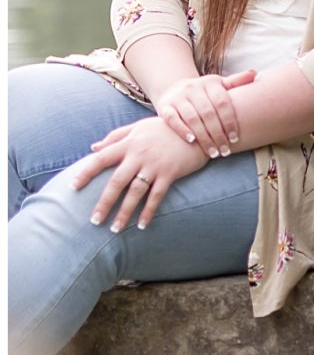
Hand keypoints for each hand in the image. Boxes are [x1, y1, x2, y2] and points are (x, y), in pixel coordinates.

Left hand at [73, 116, 209, 232]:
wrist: (199, 126)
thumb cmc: (166, 127)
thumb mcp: (140, 126)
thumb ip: (116, 136)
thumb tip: (93, 148)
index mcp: (130, 143)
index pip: (101, 158)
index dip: (85, 173)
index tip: (72, 187)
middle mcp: (140, 155)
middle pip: (116, 182)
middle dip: (104, 203)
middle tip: (94, 221)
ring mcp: (155, 165)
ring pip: (135, 192)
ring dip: (124, 212)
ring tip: (114, 229)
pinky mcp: (170, 173)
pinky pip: (157, 196)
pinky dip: (148, 211)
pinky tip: (141, 225)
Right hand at [155, 70, 255, 155]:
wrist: (174, 89)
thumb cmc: (204, 92)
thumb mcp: (219, 85)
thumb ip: (235, 82)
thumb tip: (255, 73)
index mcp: (211, 83)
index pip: (223, 103)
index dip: (230, 121)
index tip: (235, 138)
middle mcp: (194, 88)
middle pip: (208, 113)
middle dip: (218, 134)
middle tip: (225, 151)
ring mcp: (178, 97)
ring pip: (192, 118)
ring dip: (203, 137)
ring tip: (213, 152)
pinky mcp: (165, 107)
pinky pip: (173, 119)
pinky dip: (182, 130)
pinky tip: (192, 141)